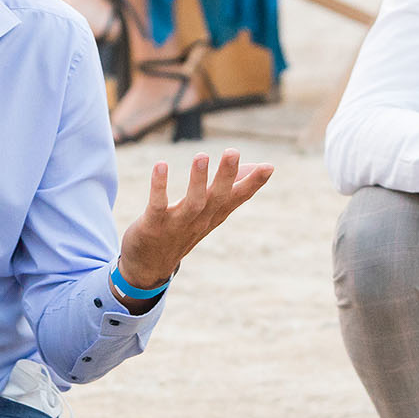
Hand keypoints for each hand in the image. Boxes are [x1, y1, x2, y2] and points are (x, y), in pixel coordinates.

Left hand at [116, 150, 273, 291]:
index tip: (268, 167)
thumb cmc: (182, 230)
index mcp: (214, 215)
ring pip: (192, 203)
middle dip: (226, 176)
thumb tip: (254, 166)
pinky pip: (158, 205)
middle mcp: (200, 220)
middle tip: (233, 152)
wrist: (150, 266)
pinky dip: (159, 187)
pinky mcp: (153, 225)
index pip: (237, 199)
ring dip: (198, 180)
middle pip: (217, 198)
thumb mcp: (208, 211)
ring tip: (201, 156)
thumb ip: (229, 189)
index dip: (253, 184)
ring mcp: (177, 224)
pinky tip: (161, 165)